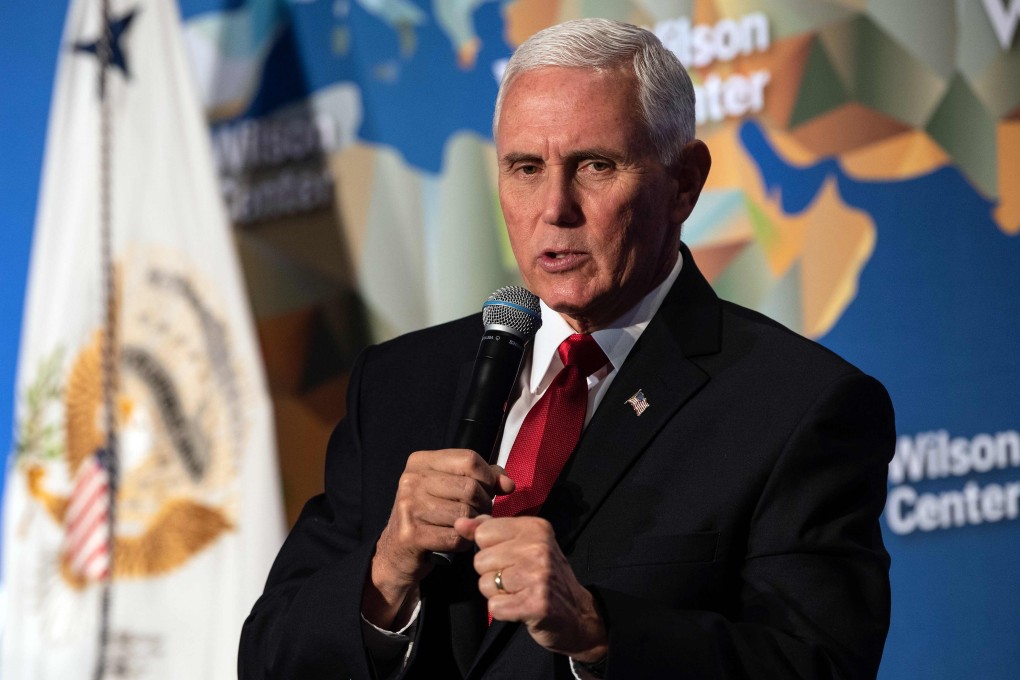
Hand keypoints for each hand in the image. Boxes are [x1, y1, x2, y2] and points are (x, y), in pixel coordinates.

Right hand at [363, 449, 513, 628]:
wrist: (396, 551)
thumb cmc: (431, 515)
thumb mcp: (451, 488)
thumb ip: (483, 479)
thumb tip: (508, 484)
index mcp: (421, 462)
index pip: (469, 459)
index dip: (487, 476)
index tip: (488, 490)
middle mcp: (411, 480)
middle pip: (470, 487)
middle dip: (483, 504)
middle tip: (478, 513)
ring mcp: (409, 507)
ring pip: (464, 513)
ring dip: (473, 524)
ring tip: (465, 526)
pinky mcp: (411, 534)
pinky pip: (455, 537)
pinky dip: (463, 543)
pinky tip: (456, 541)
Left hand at [455, 515, 607, 662]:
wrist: (578, 614)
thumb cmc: (543, 576)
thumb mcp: (522, 544)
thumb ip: (490, 530)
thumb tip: (459, 522)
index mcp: (535, 527)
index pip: (484, 532)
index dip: (490, 550)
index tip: (510, 558)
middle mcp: (539, 547)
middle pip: (480, 560)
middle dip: (492, 574)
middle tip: (516, 579)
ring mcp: (539, 575)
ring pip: (485, 584)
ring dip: (497, 594)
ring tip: (519, 592)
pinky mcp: (537, 604)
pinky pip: (495, 607)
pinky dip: (503, 611)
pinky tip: (520, 607)